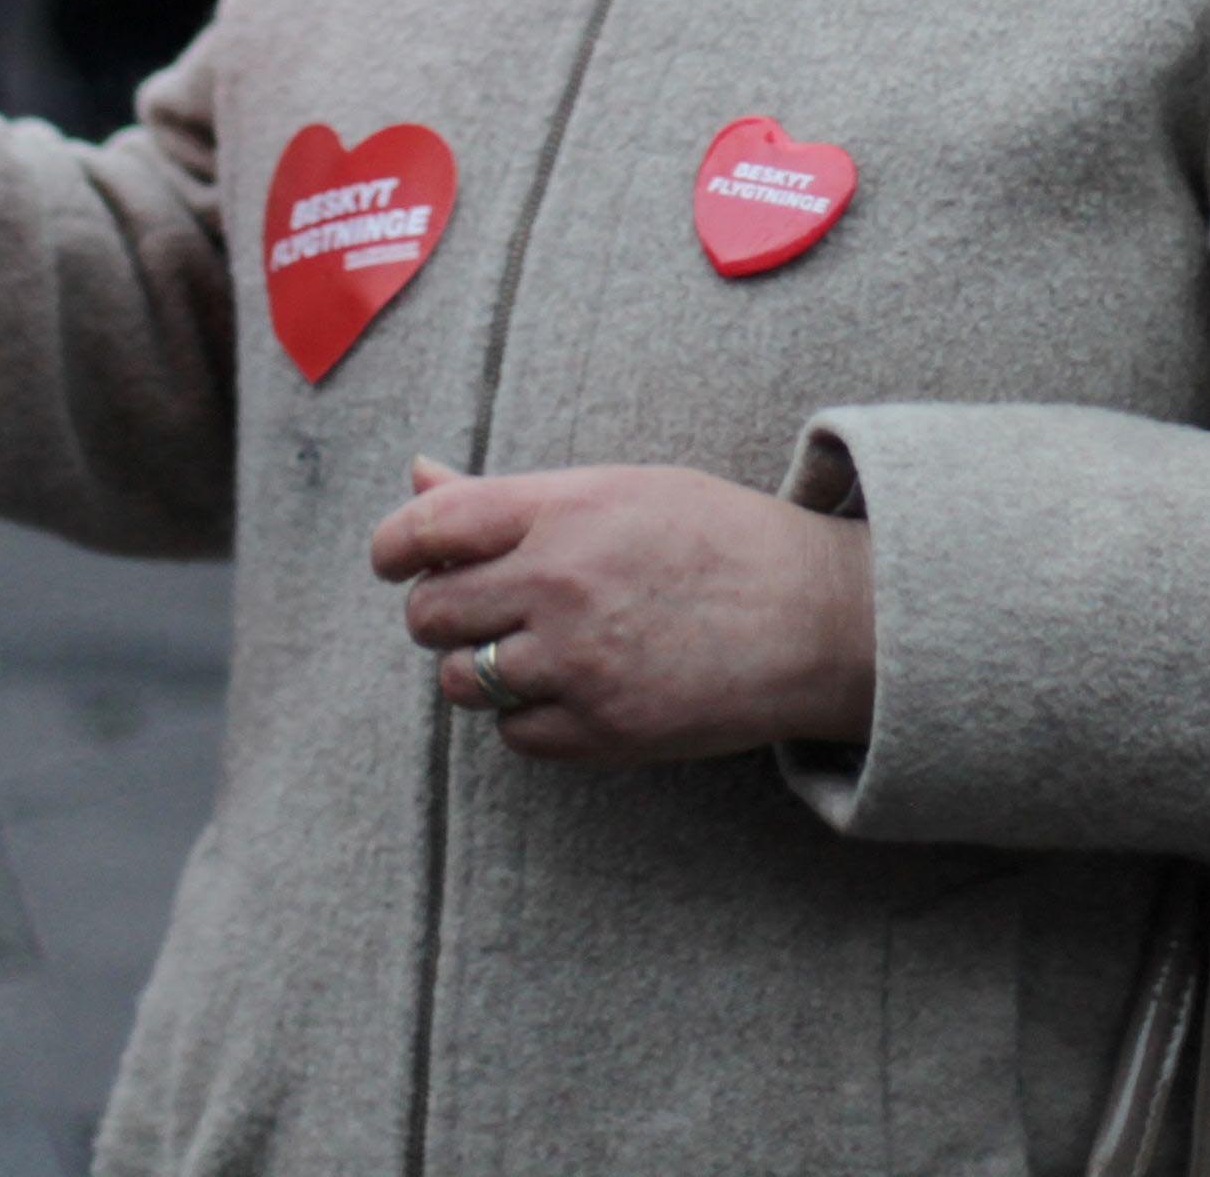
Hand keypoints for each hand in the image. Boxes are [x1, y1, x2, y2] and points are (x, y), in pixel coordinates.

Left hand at [369, 457, 875, 766]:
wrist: (816, 617)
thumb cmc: (716, 538)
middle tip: (480, 608)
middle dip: (441, 614)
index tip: (396, 562)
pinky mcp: (601, 729)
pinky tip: (575, 687)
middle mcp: (560, 583)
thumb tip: (417, 475)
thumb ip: (508, 496)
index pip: (427, 528)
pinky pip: (515, 734)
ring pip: (463, 681)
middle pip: (431, 614)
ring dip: (481, 668)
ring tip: (536, 648)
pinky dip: (530, 716)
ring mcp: (579, 663)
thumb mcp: (618, 489)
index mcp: (564, 509)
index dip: (394, 548)